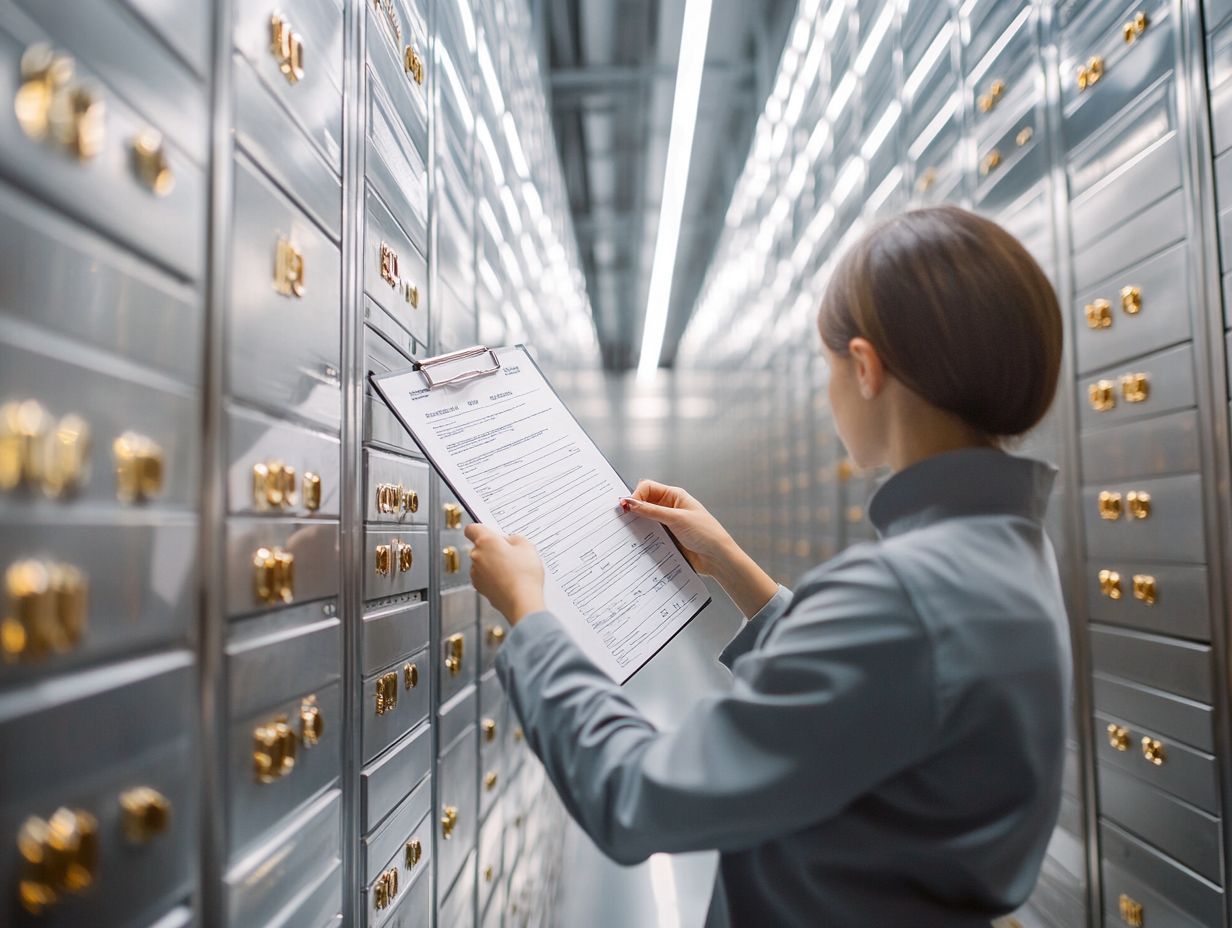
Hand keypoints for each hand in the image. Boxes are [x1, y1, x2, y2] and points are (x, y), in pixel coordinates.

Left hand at [465, 524, 545, 625]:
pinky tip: (509, 580)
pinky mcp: (480, 588)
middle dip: (494, 548)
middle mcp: (476, 556)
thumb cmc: (524, 574)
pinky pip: (486, 577)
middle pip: (480, 546)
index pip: (472, 528)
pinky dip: (494, 577)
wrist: (522, 601)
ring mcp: (476, 574)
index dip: (482, 529)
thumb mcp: (527, 546)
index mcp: (485, 541)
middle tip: (512, 552)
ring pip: (483, 563)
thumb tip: (509, 542)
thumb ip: (515, 538)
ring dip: (494, 563)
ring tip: (513, 569)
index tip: (491, 532)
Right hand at [621, 480, 737, 575]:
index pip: (647, 487)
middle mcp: (670, 508)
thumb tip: (630, 502)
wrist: (718, 558)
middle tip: (623, 519)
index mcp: (674, 496)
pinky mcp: (666, 538)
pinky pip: (649, 535)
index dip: (636, 495)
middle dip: (633, 509)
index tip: (627, 507)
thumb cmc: (706, 533)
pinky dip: (642, 537)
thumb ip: (652, 511)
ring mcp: (667, 524)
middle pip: (644, 503)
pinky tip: (638, 542)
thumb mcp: (677, 519)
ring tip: (628, 531)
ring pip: (645, 520)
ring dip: (637, 525)